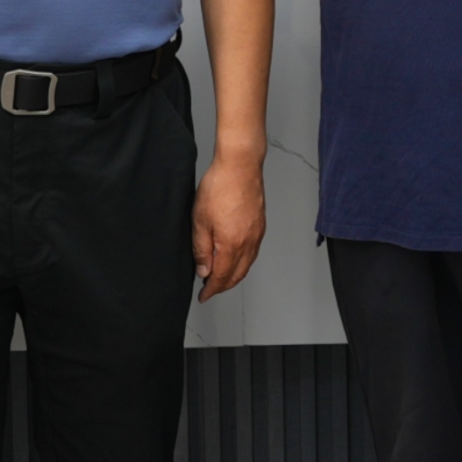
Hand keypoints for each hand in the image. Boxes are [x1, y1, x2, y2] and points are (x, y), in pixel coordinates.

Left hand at [193, 148, 265, 298]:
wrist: (240, 166)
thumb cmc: (219, 187)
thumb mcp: (200, 221)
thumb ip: (202, 249)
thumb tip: (204, 271)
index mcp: (232, 244)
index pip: (222, 277)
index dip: (212, 289)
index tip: (204, 296)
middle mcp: (249, 242)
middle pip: (237, 274)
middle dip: (224, 286)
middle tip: (210, 289)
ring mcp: (257, 234)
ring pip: (247, 264)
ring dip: (234, 275)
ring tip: (220, 276)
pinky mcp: (260, 225)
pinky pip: (253, 252)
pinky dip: (243, 262)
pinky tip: (235, 258)